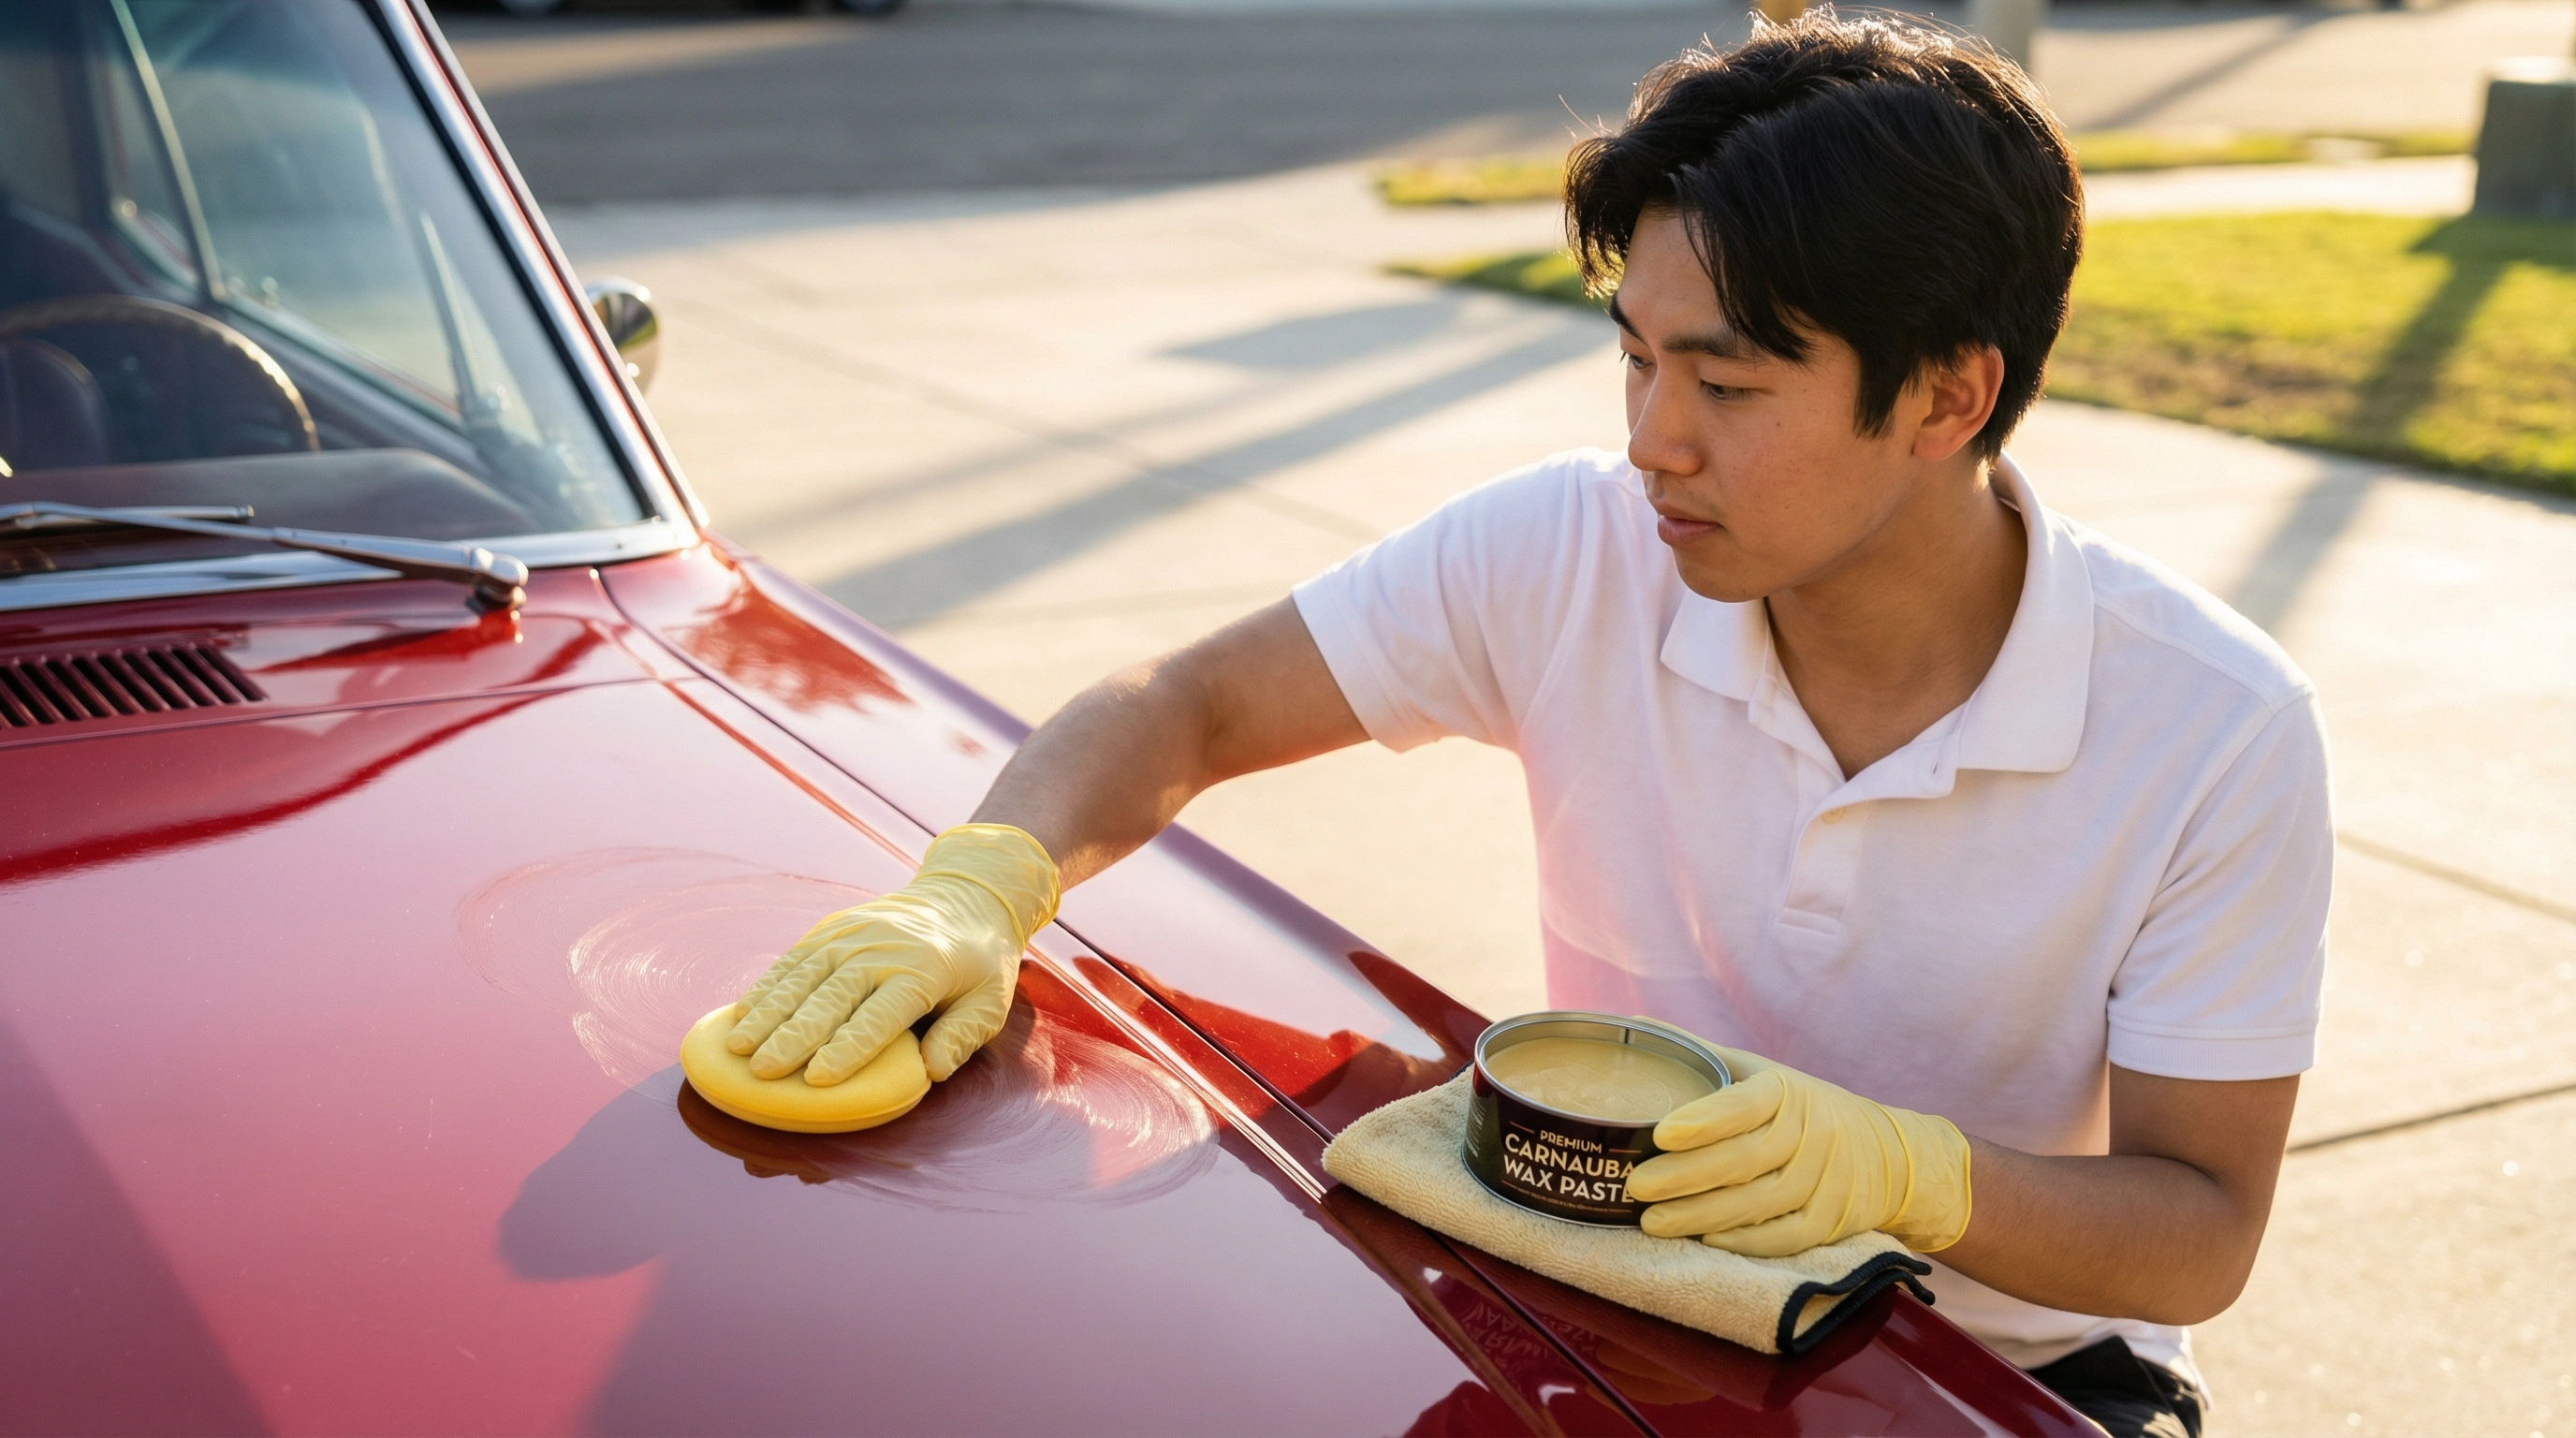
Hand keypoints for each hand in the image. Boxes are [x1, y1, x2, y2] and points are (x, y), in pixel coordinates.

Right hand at [725, 825, 1058, 1084]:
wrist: (964, 896)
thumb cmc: (979, 964)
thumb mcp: (990, 1002)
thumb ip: (961, 1037)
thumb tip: (930, 1072)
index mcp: (922, 972)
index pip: (879, 1016)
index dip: (847, 1048)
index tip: (818, 1078)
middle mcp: (880, 950)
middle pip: (830, 998)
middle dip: (793, 1037)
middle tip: (763, 1072)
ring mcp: (851, 935)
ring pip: (801, 978)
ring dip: (767, 1014)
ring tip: (738, 1048)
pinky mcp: (833, 928)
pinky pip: (793, 959)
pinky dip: (766, 987)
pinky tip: (741, 1014)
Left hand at [1626, 1044, 1971, 1256]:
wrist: (1888, 1156)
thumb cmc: (1805, 1109)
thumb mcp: (1763, 1074)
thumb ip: (1704, 1056)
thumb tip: (1636, 1024)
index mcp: (1788, 1091)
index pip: (1745, 1105)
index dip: (1704, 1120)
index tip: (1661, 1133)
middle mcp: (1811, 1134)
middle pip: (1745, 1160)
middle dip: (1686, 1177)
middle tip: (1637, 1186)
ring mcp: (1824, 1182)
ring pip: (1760, 1203)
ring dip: (1703, 1215)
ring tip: (1653, 1222)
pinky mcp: (1830, 1222)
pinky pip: (1784, 1237)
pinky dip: (1743, 1242)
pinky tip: (1704, 1240)